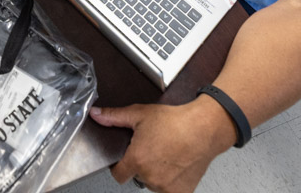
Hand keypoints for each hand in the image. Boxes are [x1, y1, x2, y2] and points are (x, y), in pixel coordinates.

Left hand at [90, 100, 232, 192]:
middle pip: (138, 177)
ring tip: (166, 155)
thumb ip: (114, 117)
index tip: (127, 160)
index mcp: (136, 160)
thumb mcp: (140, 114)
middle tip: (152, 150)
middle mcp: (150, 177)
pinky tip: (176, 165)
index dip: (120, 166)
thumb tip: (96, 114)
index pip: (118, 175)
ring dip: (156, 174)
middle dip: (142, 166)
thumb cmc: (175, 121)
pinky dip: (171, 181)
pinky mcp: (180, 192)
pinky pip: (169, 190)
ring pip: (153, 184)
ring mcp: (165, 186)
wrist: (204, 128)